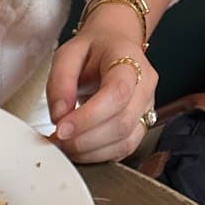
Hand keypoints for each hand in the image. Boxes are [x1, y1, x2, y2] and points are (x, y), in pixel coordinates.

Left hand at [47, 26, 157, 163]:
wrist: (114, 48)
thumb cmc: (93, 51)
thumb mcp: (69, 54)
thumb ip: (60, 81)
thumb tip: (59, 116)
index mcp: (130, 60)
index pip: (117, 93)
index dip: (88, 117)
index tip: (61, 129)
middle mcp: (145, 85)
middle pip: (122, 123)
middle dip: (84, 140)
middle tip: (57, 140)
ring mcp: (146, 108)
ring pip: (124, 142)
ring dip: (89, 152)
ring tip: (65, 145)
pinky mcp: (140, 127)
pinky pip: (123, 151)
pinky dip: (97, 156)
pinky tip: (79, 149)